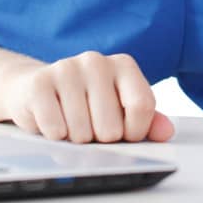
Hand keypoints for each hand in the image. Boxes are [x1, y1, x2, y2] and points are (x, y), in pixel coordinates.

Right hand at [1, 51, 175, 143]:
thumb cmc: (85, 104)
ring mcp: (66, 69)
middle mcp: (96, 61)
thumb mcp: (119, 110)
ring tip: (70, 124)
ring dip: (76, 141)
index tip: (124, 135)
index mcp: (123, 65)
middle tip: (90, 128)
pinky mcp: (39, 83)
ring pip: (82, 133)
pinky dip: (54, 137)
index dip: (134, 133)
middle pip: (111, 127)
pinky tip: (53, 122)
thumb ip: (147, 121)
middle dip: (100, 140)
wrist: (35, 90)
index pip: (142, 107)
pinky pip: (55, 129)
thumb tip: (166, 132)